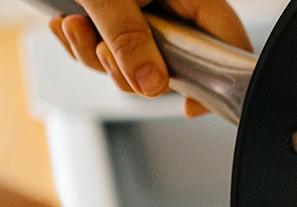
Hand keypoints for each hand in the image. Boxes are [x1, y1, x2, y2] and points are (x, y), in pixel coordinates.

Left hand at [48, 0, 250, 117]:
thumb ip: (129, 38)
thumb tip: (151, 86)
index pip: (228, 46)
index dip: (216, 82)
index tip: (188, 106)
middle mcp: (178, 8)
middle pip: (178, 64)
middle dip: (132, 70)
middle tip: (104, 51)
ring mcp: (152, 16)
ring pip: (141, 64)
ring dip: (99, 58)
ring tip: (74, 27)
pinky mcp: (125, 21)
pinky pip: (116, 53)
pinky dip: (87, 48)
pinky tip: (68, 25)